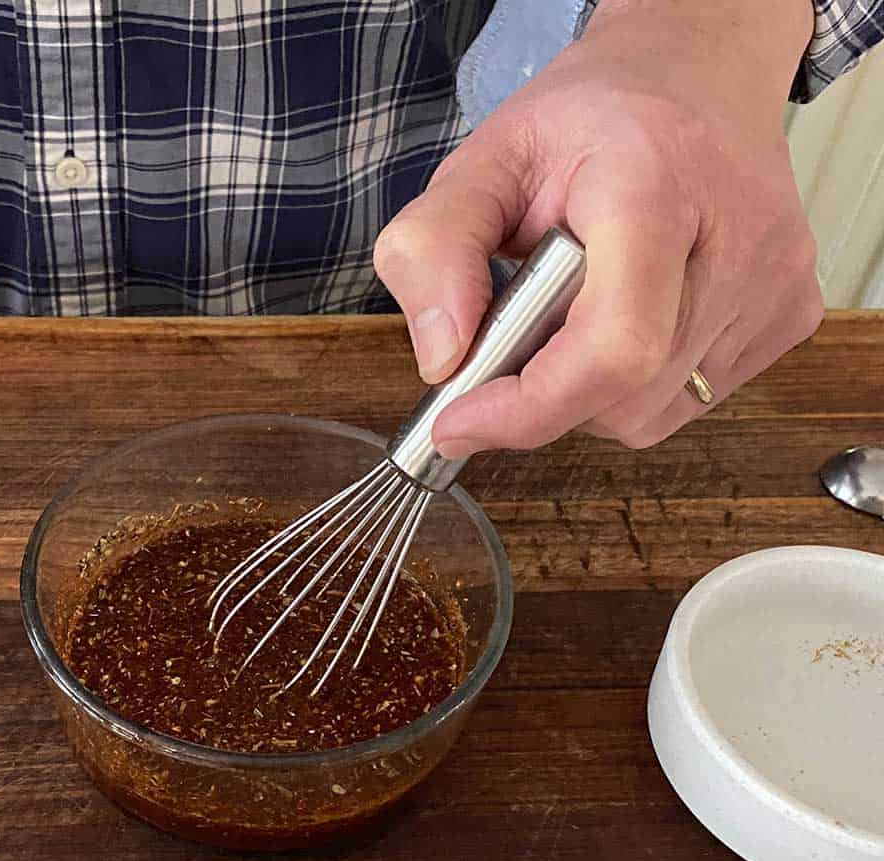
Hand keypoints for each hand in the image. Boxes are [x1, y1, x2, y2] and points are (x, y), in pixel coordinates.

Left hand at [372, 0, 822, 452]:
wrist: (696, 75)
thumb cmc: (591, 121)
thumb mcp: (484, 160)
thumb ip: (433, 249)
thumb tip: (441, 359)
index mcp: (657, 182)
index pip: (614, 346)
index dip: (530, 408)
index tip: (458, 421)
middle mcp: (739, 237)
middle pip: (625, 396)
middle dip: (543, 398)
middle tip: (509, 344)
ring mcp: (775, 282)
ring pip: (651, 415)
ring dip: (586, 396)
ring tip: (571, 317)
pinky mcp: (791, 314)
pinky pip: (688, 403)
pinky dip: (633, 390)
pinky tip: (621, 324)